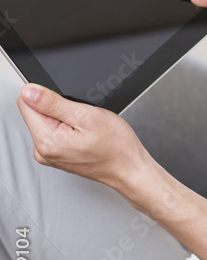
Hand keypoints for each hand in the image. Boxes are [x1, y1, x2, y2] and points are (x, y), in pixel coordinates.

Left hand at [17, 83, 149, 192]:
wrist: (128, 167)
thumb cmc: (115, 146)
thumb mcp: (86, 116)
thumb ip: (53, 103)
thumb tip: (29, 92)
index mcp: (46, 140)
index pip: (26, 102)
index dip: (46, 94)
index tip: (66, 103)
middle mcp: (43, 150)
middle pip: (35, 111)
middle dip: (58, 107)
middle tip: (81, 117)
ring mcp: (49, 154)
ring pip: (46, 120)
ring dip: (65, 117)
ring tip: (85, 126)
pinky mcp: (56, 155)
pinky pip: (54, 131)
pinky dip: (68, 126)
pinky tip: (84, 133)